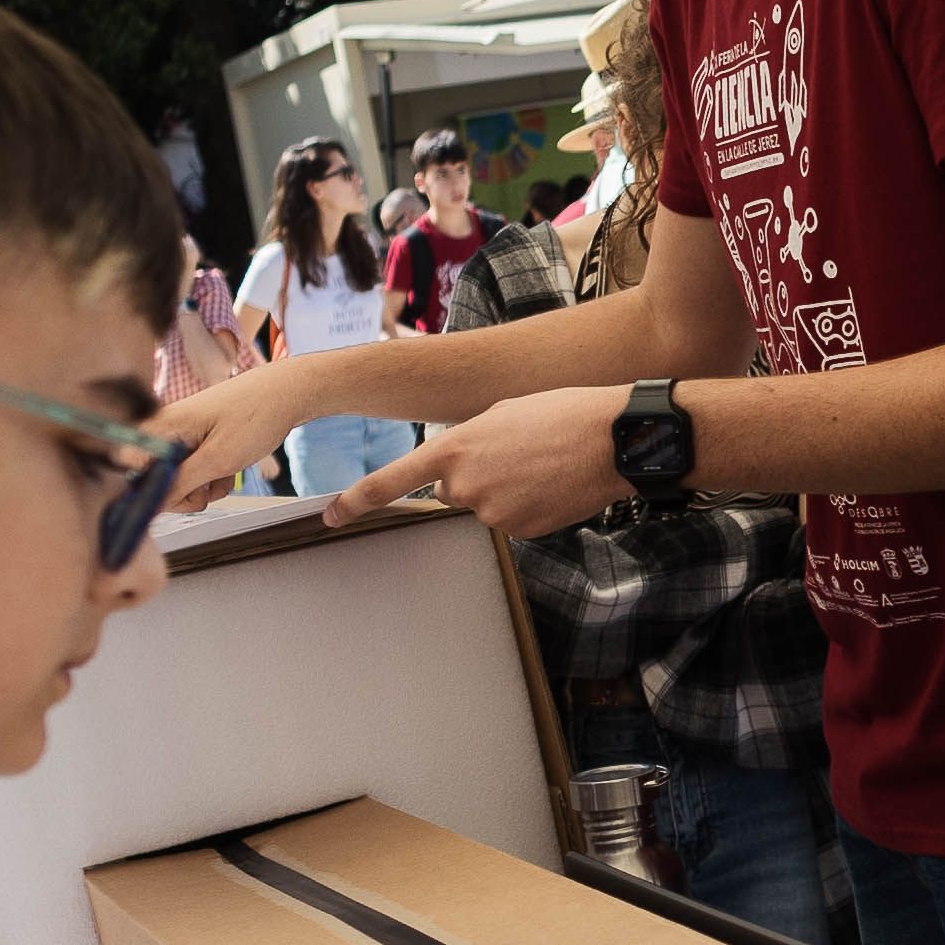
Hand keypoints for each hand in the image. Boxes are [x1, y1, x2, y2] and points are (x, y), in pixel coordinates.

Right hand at [156, 360, 312, 507]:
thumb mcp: (219, 459)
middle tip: (208, 489)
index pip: (130, 470)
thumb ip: (181, 483)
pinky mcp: (192, 441)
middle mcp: (163, 430)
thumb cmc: (255, 417)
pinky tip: (229, 468)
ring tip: (226, 472)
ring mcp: (178, 436)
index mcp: (160, 427)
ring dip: (202, 487)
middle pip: (153, 481)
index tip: (176, 499)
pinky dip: (210, 477)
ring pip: (176, 480)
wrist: (285, 394)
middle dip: (182, 493)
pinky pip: (192, 472)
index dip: (147, 492)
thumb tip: (150, 507)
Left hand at [336, 385, 622, 537]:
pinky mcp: (522, 531)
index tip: (332, 517)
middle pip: (451, 490)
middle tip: (513, 453)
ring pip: (485, 505)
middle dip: (472, 476)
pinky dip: (528, 504)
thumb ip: (468, 444)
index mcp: (455, 449)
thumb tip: (462, 474)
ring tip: (541, 464)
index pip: (393, 480)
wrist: (612, 438)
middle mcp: (466, 486)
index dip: (358, 500)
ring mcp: (494, 512)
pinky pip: (513, 519)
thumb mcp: (500, 415)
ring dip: (505, 489)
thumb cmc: (560, 413)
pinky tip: (553, 483)